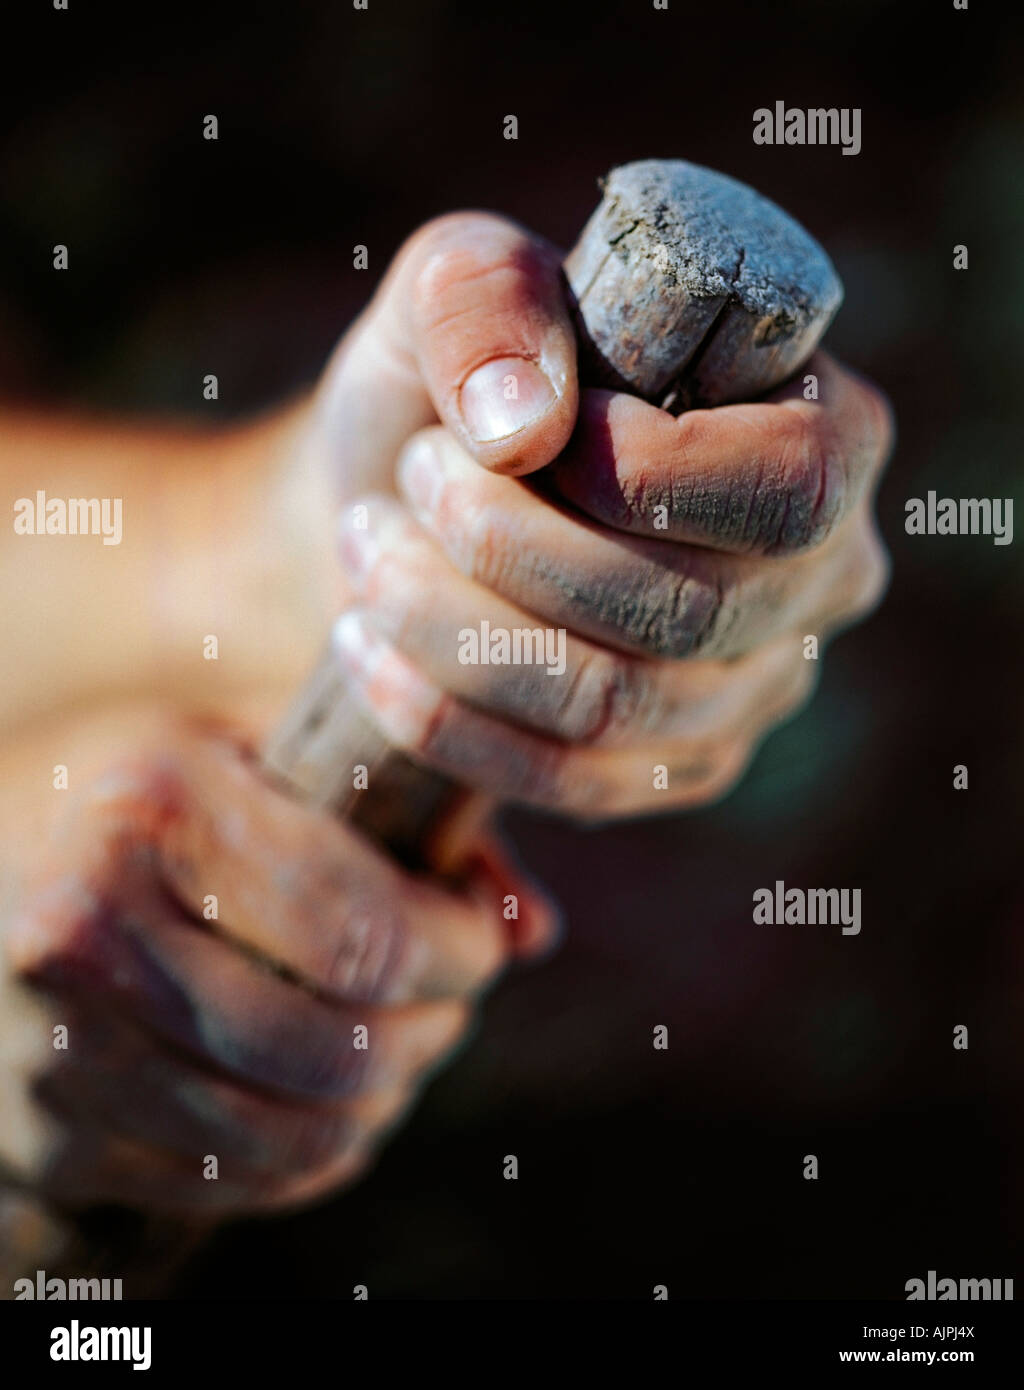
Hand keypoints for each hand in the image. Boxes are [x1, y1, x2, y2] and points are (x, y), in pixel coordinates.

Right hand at [0, 709, 552, 1214]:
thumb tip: (535, 928)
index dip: (461, 952)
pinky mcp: (45, 1137)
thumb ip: (409, 813)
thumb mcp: (258, 747)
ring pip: (292, 1134)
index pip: (365, 931)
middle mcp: (85, 931)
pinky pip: (230, 1185)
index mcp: (151, 808)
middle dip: (436, 1031)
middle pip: (337, 1048)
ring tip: (403, 1047)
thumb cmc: (143, 786)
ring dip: (385, 1101)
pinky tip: (331, 1100)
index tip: (480, 938)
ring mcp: (53, 1049)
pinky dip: (313, 1158)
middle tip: (453, 999)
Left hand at [306, 213, 892, 818]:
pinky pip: (572, 782)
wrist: (408, 506)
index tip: (499, 435)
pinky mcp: (677, 767)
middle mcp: (821, 572)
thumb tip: (523, 427)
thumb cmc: (461, 387)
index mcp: (828, 428)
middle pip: (692, 612)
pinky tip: (363, 648)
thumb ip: (488, 297)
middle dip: (509, 549)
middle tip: (409, 479)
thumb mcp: (452, 291)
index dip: (639, 474)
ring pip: (617, 705)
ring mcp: (756, 686)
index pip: (789, 487)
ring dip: (455, 629)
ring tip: (368, 548)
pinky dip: (445, 718)